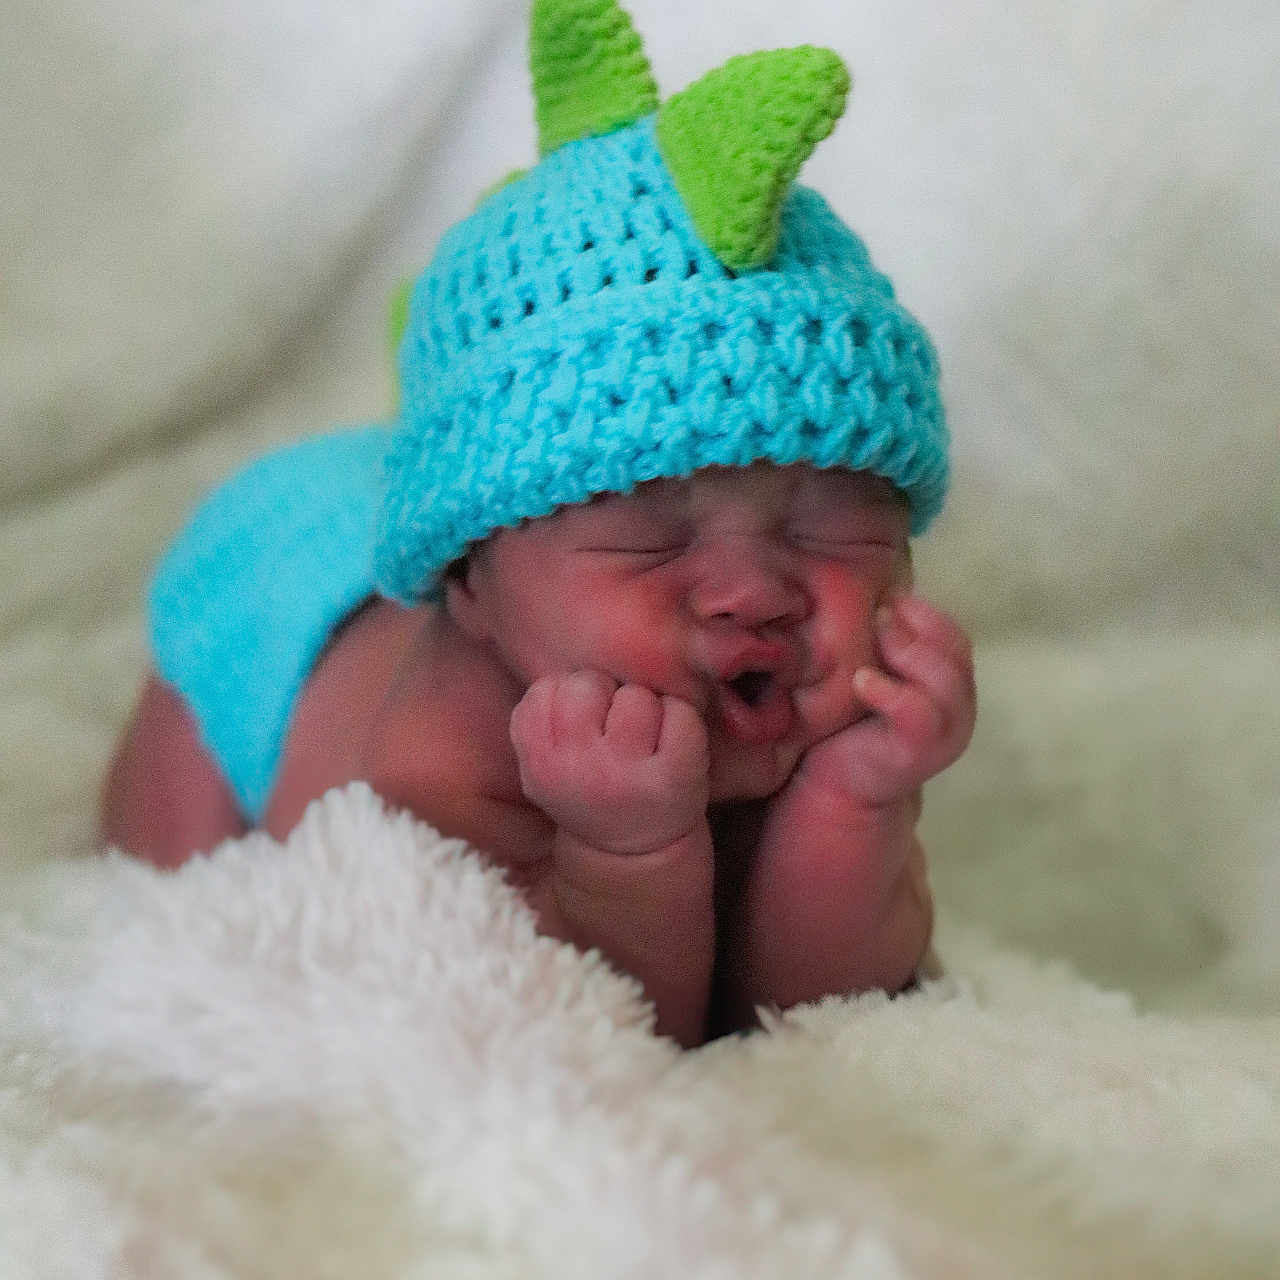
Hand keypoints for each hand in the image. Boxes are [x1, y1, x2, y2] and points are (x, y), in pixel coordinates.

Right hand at [509, 670, 709, 854]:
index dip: (570, 697)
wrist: (633, 853)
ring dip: (646, 709)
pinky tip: (672, 750)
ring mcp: (627, 773)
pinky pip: (680, 713)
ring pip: (636, 695)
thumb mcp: (548, 759)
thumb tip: (566, 635)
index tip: (582, 728)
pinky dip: (683, 723)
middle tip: (614, 733)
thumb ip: (545, 712)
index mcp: (539, 761)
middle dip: (605, 696)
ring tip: (644, 743)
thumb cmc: (591, 783)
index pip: (547, 687)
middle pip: (588, 682)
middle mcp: (577, 768)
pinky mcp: (675, 777)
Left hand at [798, 593, 975, 808]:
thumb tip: (877, 593)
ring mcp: (944, 733)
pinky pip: (917, 714)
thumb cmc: (850, 723)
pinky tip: (861, 681)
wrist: (836, 785)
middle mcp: (958, 709)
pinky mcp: (919, 753)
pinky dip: (890, 692)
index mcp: (950, 685)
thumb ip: (886, 643)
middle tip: (879, 615)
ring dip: (910, 651)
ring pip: (946, 681)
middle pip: (957, 652)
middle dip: (919, 626)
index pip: (955, 635)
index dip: (925, 612)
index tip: (888, 599)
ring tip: (876, 637)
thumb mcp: (873, 672)